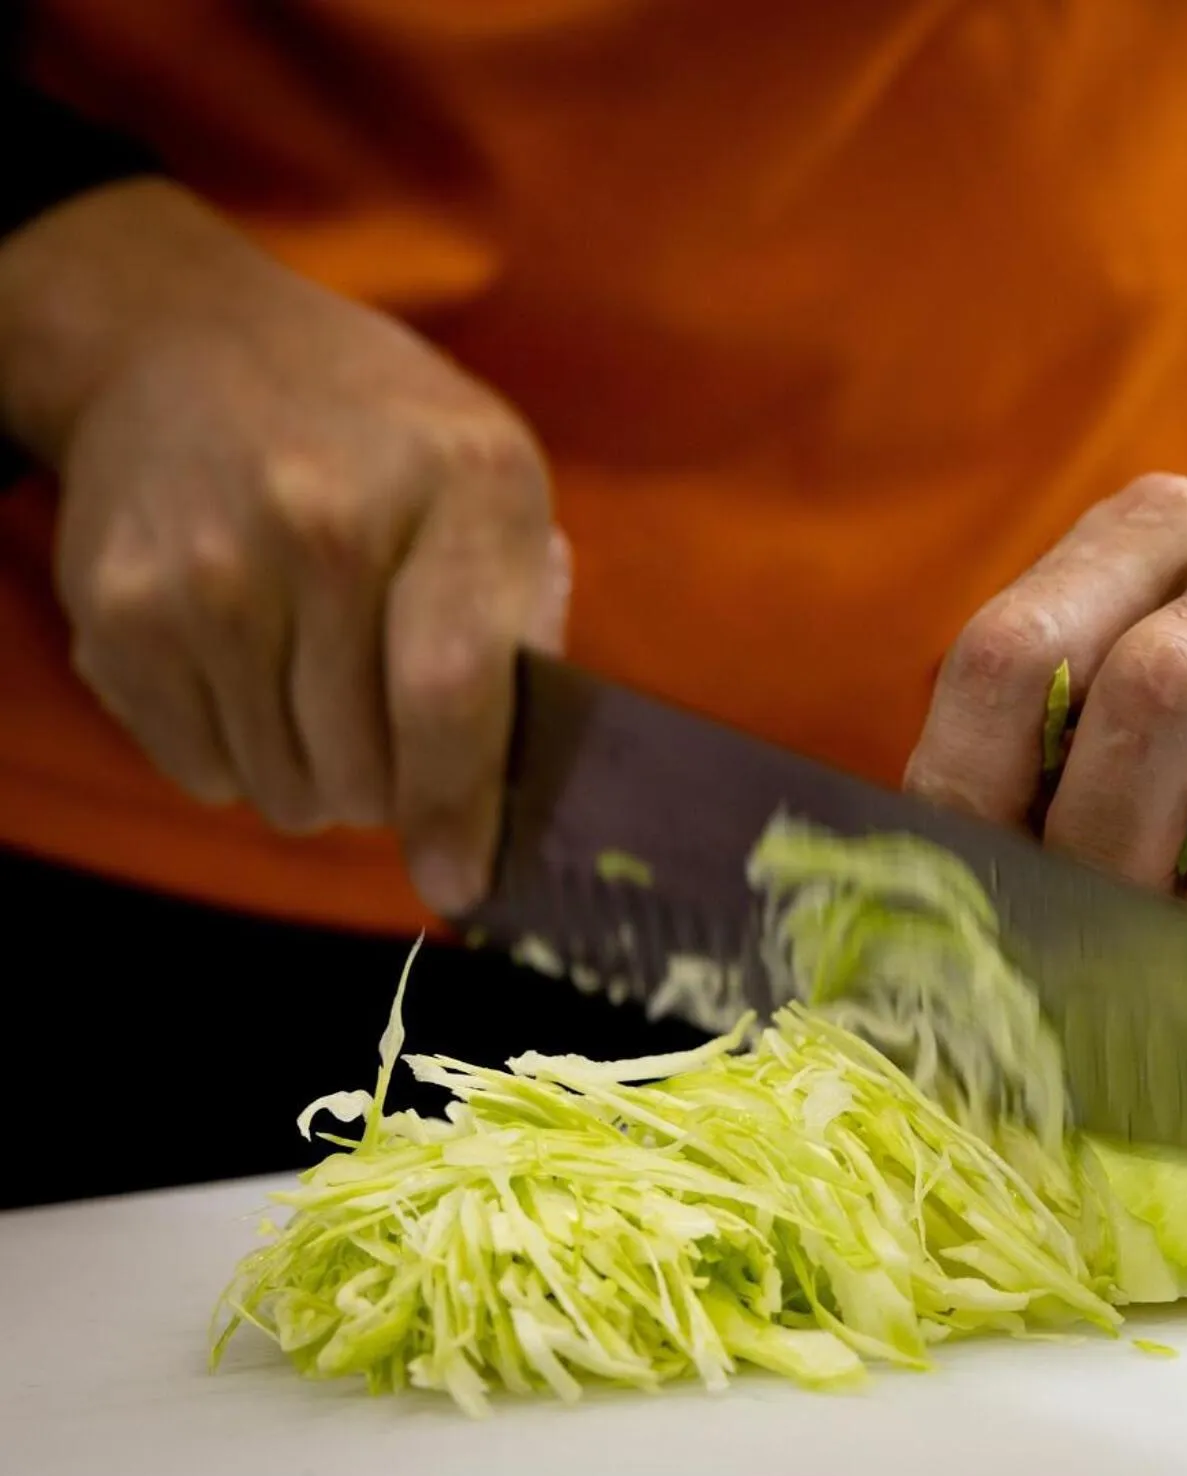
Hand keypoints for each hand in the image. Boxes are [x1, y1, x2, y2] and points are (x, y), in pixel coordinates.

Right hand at [0, 179, 566, 911]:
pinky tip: (252, 665)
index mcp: (457, 485)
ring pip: (284, 789)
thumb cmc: (382, 435)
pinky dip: (240, 755)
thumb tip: (521, 785)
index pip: (452, 689)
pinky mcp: (119, 611)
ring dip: (317, 775)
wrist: (188, 345)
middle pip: (364, 765)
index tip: (462, 881)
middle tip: (393, 727)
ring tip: (321, 679)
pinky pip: (202, 772)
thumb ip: (528, 620)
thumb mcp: (496, 480)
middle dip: (394, 787)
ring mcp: (208, 570)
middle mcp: (322, 523)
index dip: (457, 808)